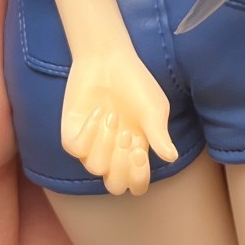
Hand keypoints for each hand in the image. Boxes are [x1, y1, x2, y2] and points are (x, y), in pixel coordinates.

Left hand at [60, 49, 178, 194]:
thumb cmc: (135, 83)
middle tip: (127, 136)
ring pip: (95, 167)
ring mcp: (91, 145)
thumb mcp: (153, 108)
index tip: (141, 151)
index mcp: (135, 151)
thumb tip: (171, 157)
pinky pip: (76, 148)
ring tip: (113, 115)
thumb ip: (159, 134)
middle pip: (114, 185)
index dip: (139, 178)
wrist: (107, 58)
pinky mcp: (72, 134)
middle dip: (121, 166)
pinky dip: (89, 131)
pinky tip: (98, 111)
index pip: (136, 184)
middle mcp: (112, 153)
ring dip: (105, 142)